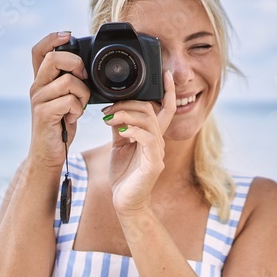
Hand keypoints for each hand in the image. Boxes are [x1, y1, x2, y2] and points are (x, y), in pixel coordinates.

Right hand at [27, 32, 90, 171]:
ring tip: (79, 107)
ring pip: (68, 81)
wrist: (49, 154)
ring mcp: (38, 100)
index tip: (68, 35)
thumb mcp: (66, 100)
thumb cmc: (61, 127)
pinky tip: (74, 117)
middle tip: (83, 79)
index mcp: (41, 81)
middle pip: (53, 58)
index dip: (52, 38)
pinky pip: (69, 100)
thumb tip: (85, 68)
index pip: (39, 50)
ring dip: (83, 94)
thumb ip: (71, 84)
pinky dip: (78, 108)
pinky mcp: (44, 114)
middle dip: (76, 64)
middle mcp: (36, 87)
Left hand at [103, 69, 176, 213]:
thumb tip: (114, 108)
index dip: (168, 91)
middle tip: (108, 110)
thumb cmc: (124, 175)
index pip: (165, 109)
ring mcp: (158, 153)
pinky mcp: (154, 164)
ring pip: (148, 121)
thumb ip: (120, 126)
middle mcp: (158, 142)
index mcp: (152, 135)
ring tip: (109, 119)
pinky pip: (148, 140)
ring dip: (126, 115)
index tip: (166, 74)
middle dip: (128, 104)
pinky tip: (122, 132)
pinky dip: (134, 131)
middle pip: (151, 110)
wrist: (125, 202)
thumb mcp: (118, 145)